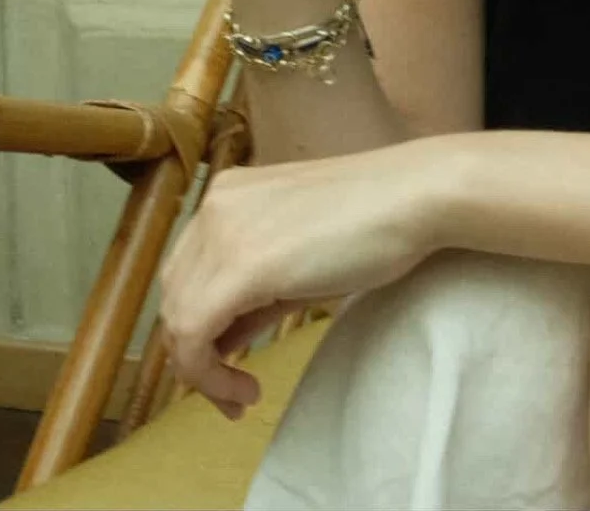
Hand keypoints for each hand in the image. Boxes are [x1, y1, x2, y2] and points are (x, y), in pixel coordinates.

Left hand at [159, 143, 444, 414]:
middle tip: (232, 394)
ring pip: (178, 319)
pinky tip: (244, 391)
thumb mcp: (297, 256)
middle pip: (175, 297)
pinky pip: (195, 332)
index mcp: (227, 194)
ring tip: (241, 396)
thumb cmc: (373, 221)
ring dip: (201, 369)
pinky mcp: (242, 264)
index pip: (186, 273)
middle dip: (194, 354)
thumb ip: (253, 292)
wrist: (414, 196)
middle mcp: (214, 206)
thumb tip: (225, 340)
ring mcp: (224, 231)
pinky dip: (208, 373)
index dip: (196, 330)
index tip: (227, 371)